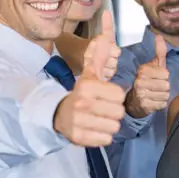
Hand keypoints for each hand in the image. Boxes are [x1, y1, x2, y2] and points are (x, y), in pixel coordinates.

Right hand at [54, 19, 125, 146]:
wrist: (58, 114)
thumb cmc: (81, 94)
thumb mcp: (89, 75)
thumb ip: (98, 58)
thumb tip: (104, 38)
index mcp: (87, 86)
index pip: (120, 95)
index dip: (116, 97)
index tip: (106, 97)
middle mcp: (82, 103)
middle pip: (119, 113)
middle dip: (115, 112)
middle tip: (104, 110)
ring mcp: (79, 121)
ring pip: (114, 127)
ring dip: (110, 125)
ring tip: (100, 119)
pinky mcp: (78, 137)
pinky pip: (105, 139)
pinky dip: (103, 136)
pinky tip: (95, 129)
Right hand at [125, 35, 170, 117]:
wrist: (135, 101)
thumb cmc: (148, 81)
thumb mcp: (154, 65)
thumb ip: (159, 51)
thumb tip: (159, 35)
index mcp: (143, 70)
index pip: (166, 74)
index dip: (164, 77)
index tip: (157, 78)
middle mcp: (139, 81)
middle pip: (166, 85)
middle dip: (164, 87)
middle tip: (156, 87)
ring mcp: (141, 94)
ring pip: (165, 95)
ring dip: (163, 96)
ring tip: (155, 94)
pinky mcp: (144, 106)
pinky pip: (162, 104)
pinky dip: (160, 103)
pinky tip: (153, 101)